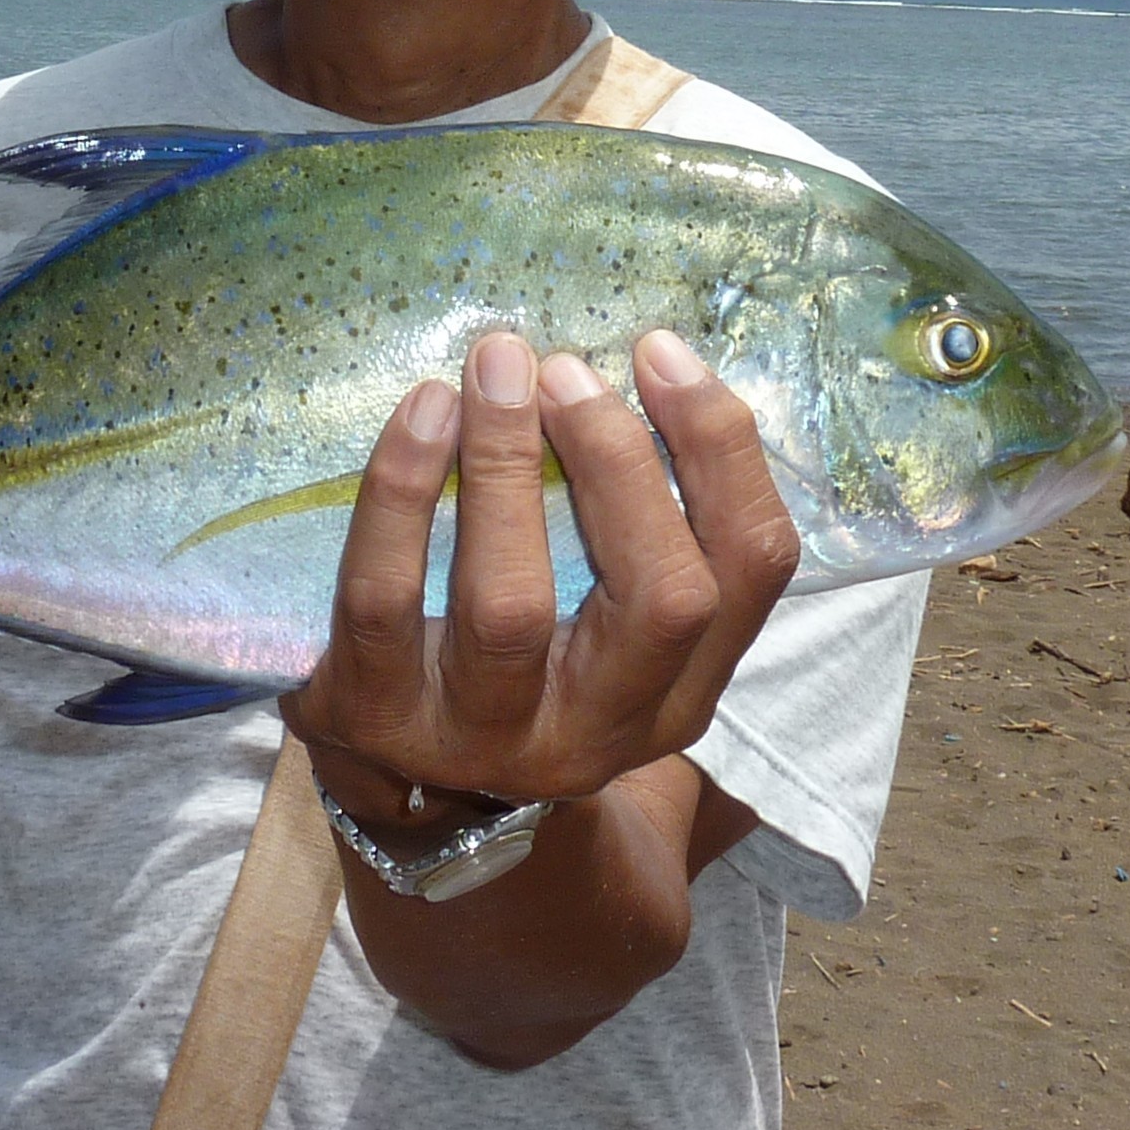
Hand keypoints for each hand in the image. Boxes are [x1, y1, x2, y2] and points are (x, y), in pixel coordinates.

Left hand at [284, 326, 800, 807]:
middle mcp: (600, 731)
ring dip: (505, 466)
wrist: (396, 776)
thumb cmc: (520, 656)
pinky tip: (419, 414)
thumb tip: (647, 365)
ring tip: (492, 371)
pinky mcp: (377, 719)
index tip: (658, 352)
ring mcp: (484, 737)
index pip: (753, 567)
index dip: (720, 449)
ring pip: (512, 606)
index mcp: (680, 694)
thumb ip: (640, 523)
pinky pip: (384, 599)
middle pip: (663, 598)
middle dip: (620, 461)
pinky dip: (402, 494)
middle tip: (564, 369)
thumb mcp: (605, 621)